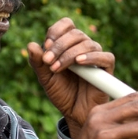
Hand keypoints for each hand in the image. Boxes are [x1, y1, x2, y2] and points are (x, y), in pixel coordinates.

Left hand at [27, 18, 114, 138]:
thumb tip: (31, 44)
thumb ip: (38, 62)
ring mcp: (96, 57)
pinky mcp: (106, 69)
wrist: (73, 113)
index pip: (66, 25)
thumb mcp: (45, 78)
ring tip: (58, 68)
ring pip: (88, 44)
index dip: (56, 31)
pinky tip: (79, 62)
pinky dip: (92, 57)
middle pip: (76, 33)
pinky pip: (105, 57)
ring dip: (70, 54)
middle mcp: (83, 47)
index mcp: (68, 44)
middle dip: (59, 46)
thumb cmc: (61, 93)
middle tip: (48, 61)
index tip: (46, 46)